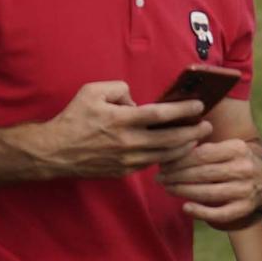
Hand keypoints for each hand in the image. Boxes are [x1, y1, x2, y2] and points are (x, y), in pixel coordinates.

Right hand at [34, 81, 209, 179]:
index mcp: (121, 120)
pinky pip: (152, 164)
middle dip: (193, 132)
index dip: (183, 110)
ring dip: (184, 147)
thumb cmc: (74, 118)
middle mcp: (128, 142)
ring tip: (195, 138)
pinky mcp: (123, 171)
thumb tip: (137, 101)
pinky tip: (174, 150)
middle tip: (207, 125)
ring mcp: (127, 160)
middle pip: (171, 139)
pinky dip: (166, 157)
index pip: (161, 114)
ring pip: (165, 155)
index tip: (199, 105)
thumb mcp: (93, 91)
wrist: (54, 151)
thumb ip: (120, 89)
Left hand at [158, 139, 261, 228]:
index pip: (201, 155)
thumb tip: (174, 151)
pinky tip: (186, 207)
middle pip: (202, 174)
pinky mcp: (244, 208)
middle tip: (160, 178)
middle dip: (176, 176)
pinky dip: (200, 212)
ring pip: (207, 193)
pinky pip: (218, 214)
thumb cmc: (239, 162)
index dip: (179, 160)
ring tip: (167, 189)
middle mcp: (243, 169)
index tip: (163, 164)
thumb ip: (207, 149)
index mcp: (237, 149)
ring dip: (183, 192)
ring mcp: (245, 190)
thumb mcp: (229, 148)